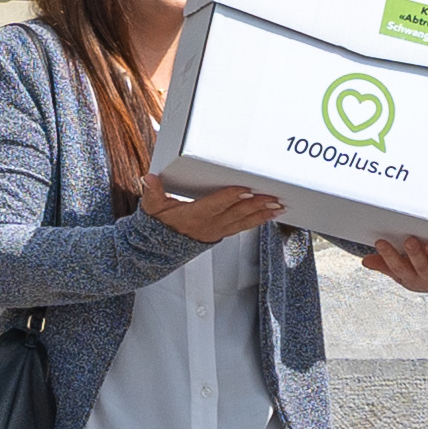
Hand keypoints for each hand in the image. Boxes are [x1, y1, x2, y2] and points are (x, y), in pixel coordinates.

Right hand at [146, 171, 285, 251]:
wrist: (160, 250)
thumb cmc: (158, 225)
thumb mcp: (151, 208)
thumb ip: (152, 193)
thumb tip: (149, 178)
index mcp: (193, 216)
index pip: (215, 205)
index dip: (230, 197)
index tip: (245, 189)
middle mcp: (208, 225)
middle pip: (235, 214)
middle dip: (255, 205)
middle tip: (272, 197)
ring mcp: (217, 231)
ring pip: (243, 222)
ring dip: (261, 214)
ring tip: (278, 207)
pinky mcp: (222, 234)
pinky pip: (243, 227)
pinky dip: (258, 221)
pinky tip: (270, 214)